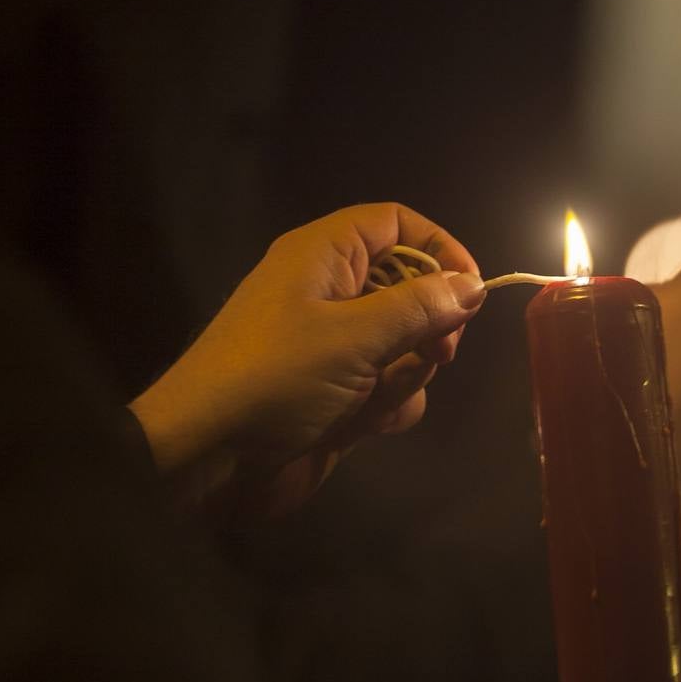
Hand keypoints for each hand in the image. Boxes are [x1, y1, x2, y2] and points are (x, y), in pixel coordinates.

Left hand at [129, 203, 484, 518]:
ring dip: (410, 371)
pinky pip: (389, 386)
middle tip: (440, 351)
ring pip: (407, 343)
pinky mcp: (338, 392)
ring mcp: (335, 346)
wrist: (207, 457)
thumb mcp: (354, 336)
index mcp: (324, 256)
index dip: (439, 247)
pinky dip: (389, 405)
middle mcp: (331, 292)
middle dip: (432, 321)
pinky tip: (368, 424)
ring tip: (381, 393)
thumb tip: (473, 284)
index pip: (396, 224)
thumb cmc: (275, 378)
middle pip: (411, 286)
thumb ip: (420, 308)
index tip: (471, 287)